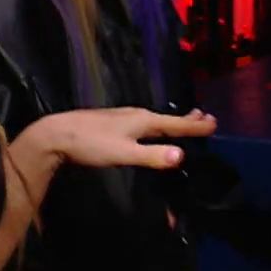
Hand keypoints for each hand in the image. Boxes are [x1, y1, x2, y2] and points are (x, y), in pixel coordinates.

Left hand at [24, 108, 218, 170]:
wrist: (57, 135)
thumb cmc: (91, 144)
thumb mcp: (123, 153)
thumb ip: (151, 156)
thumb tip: (181, 156)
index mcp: (143, 120)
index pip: (175, 124)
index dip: (195, 126)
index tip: (214, 124)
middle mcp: (136, 115)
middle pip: (167, 119)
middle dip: (186, 120)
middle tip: (206, 117)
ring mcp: (123, 118)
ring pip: (155, 119)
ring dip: (172, 121)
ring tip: (185, 120)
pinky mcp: (113, 123)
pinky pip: (144, 122)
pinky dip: (157, 124)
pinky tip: (151, 128)